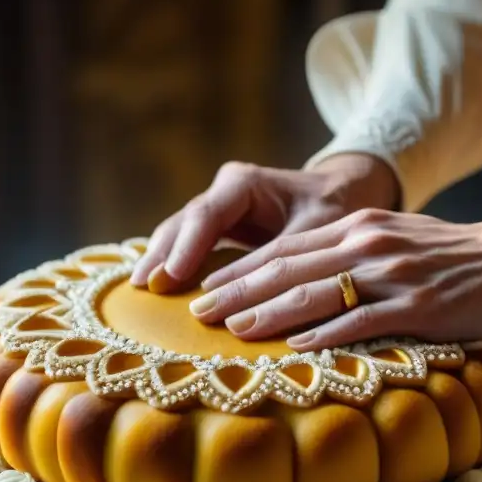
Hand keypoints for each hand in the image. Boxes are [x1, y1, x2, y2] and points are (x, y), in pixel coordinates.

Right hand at [130, 154, 398, 291]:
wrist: (342, 194)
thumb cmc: (334, 209)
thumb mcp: (318, 231)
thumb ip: (285, 259)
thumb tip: (260, 296)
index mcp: (244, 184)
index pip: (206, 215)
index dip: (187, 248)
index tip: (170, 277)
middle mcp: (224, 192)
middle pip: (183, 223)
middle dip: (162, 255)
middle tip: (143, 286)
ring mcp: (217, 210)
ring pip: (178, 234)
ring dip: (159, 260)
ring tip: (139, 288)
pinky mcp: (218, 231)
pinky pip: (188, 246)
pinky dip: (173, 265)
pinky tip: (156, 286)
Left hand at [191, 194, 481, 350]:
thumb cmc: (450, 255)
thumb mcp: (393, 238)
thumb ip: (349, 252)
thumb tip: (303, 279)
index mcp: (357, 226)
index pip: (284, 248)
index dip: (240, 268)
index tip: (206, 286)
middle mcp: (366, 245)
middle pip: (288, 268)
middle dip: (238, 290)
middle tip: (198, 311)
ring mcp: (391, 276)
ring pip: (315, 294)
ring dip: (269, 313)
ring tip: (232, 329)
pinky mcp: (415, 307)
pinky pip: (360, 322)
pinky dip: (325, 335)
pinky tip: (295, 347)